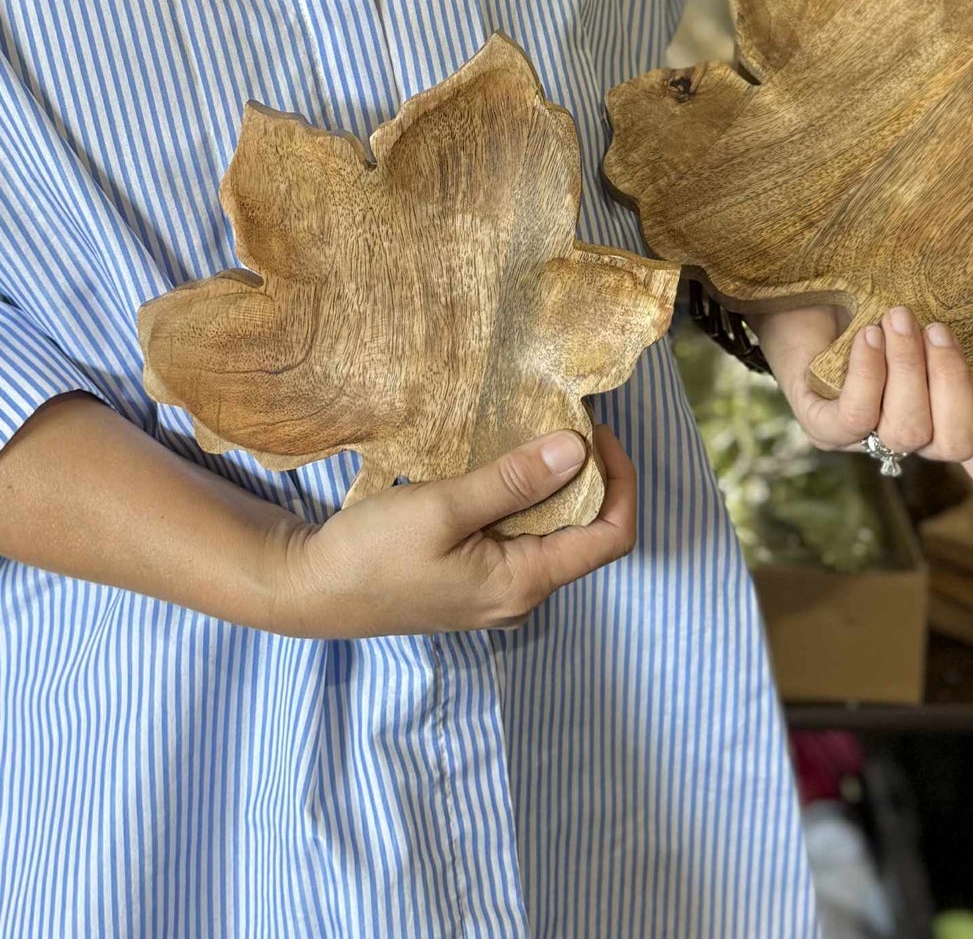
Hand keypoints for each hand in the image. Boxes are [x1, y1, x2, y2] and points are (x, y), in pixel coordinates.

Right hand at [261, 424, 636, 638]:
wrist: (309, 588)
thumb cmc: (372, 553)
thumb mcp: (444, 507)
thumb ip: (513, 481)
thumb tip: (579, 449)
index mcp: (524, 584)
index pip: (611, 537)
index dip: (620, 481)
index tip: (597, 432)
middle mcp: (521, 594)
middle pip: (587, 531)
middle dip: (588, 474)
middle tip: (566, 419)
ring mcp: (498, 589)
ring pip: (552, 530)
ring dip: (554, 482)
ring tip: (535, 432)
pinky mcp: (475, 577)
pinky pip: (520, 533)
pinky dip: (524, 495)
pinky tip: (503, 462)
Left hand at [755, 304, 972, 498]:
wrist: (801, 297)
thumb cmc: (873, 301)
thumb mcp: (924, 313)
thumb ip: (953, 330)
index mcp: (944, 419)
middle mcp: (910, 438)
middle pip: (953, 444)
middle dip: (952, 384)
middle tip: (938, 328)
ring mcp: (865, 439)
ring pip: (906, 431)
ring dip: (908, 369)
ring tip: (898, 317)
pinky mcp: (823, 427)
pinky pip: (856, 418)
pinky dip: (869, 375)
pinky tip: (869, 338)